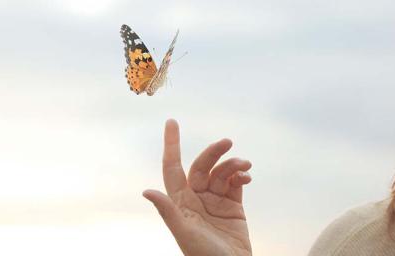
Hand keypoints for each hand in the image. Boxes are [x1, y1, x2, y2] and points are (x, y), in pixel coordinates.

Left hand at [143, 119, 252, 255]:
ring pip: (222, 172)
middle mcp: (196, 198)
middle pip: (202, 166)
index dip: (171, 145)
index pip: (172, 167)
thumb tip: (146, 191)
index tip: (171, 122)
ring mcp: (215, 201)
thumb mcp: (185, 233)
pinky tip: (247, 175)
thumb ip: (168, 211)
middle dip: (214, 152)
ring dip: (233, 164)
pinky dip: (241, 174)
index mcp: (180, 202)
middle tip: (227, 142)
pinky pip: (236, 182)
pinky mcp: (233, 206)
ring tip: (244, 164)